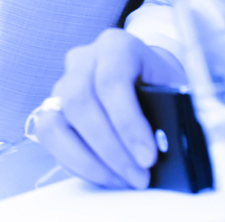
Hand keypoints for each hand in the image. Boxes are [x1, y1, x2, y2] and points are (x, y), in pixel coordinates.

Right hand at [28, 28, 186, 188]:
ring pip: (57, 121)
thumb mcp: (175, 90)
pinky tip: (103, 174)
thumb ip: (168, 112)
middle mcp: (83, 59)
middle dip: (110, 147)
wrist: (147, 75)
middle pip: (80, 102)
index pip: (111, 81)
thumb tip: (162, 148)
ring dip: (90, 159)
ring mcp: (62, 82)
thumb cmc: (163, 84)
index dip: (127, 123)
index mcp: (116, 45)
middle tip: (138, 175)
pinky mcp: (51, 107)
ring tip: (123, 179)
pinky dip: (75, 161)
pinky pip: (49, 137)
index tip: (147, 157)